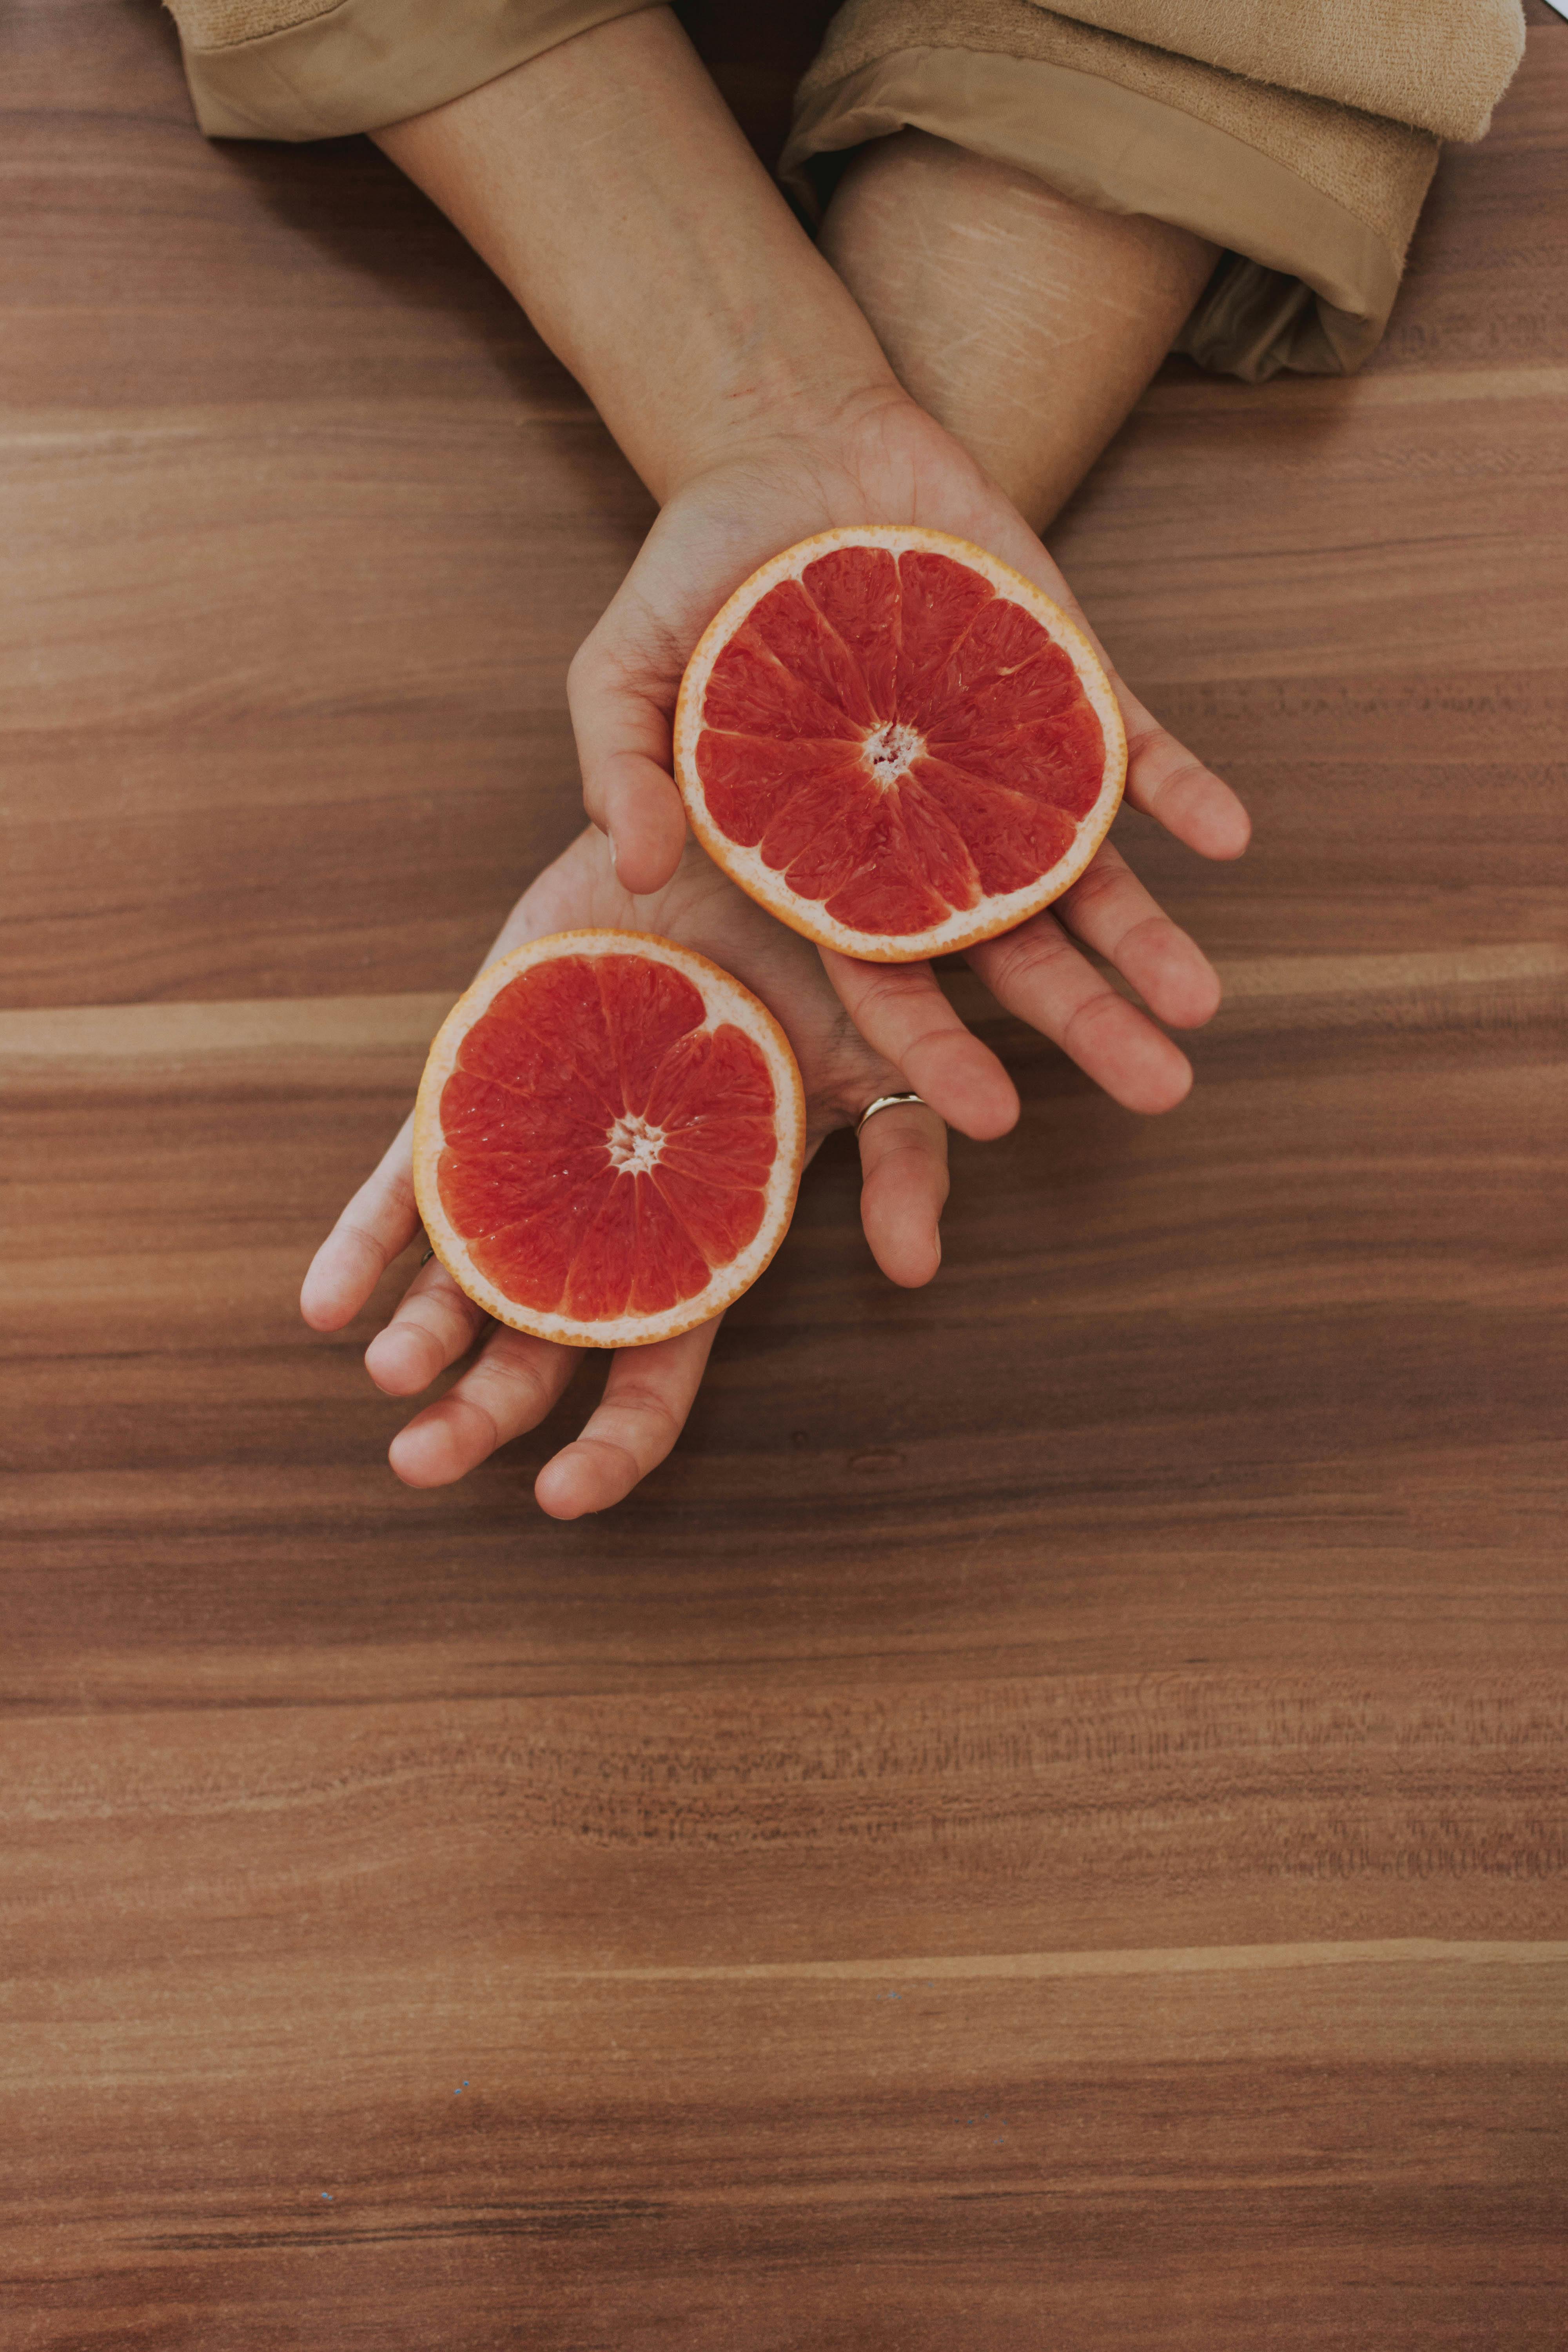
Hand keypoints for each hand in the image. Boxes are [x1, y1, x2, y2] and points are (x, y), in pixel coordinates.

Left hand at [299, 827, 947, 1515]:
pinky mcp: (476, 1085)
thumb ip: (905, 1162)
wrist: (726, 837)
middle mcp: (604, 1213)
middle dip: (482, 1415)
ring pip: (463, 1275)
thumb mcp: (881, 1058)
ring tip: (384, 1376)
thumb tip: (913, 1272)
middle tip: (420, 1464)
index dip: (612, 1443)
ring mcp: (534, 1153)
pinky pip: (405, 1176)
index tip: (559, 1498)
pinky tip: (324, 1299)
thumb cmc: (815, 956)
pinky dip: (363, 1239)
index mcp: (696, 1236)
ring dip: (419, 1336)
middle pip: (540, 1343)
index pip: (654, 1367)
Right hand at [570, 385, 1248, 1142]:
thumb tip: (634, 869)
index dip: (938, 1048)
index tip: (992, 1117)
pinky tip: (1226, 836)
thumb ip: (622, 768)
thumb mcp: (622, 670)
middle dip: (1086, 1022)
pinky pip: (1130, 749)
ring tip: (1202, 1003)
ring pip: (1086, 870)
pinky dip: (1179, 789)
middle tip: (1158, 1092)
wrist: (789, 445)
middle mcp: (930, 831)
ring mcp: (1003, 761)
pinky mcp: (1061, 680)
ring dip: (1149, 935)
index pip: (890, 977)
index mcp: (833, 861)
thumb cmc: (694, 577)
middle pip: (1013, 950)